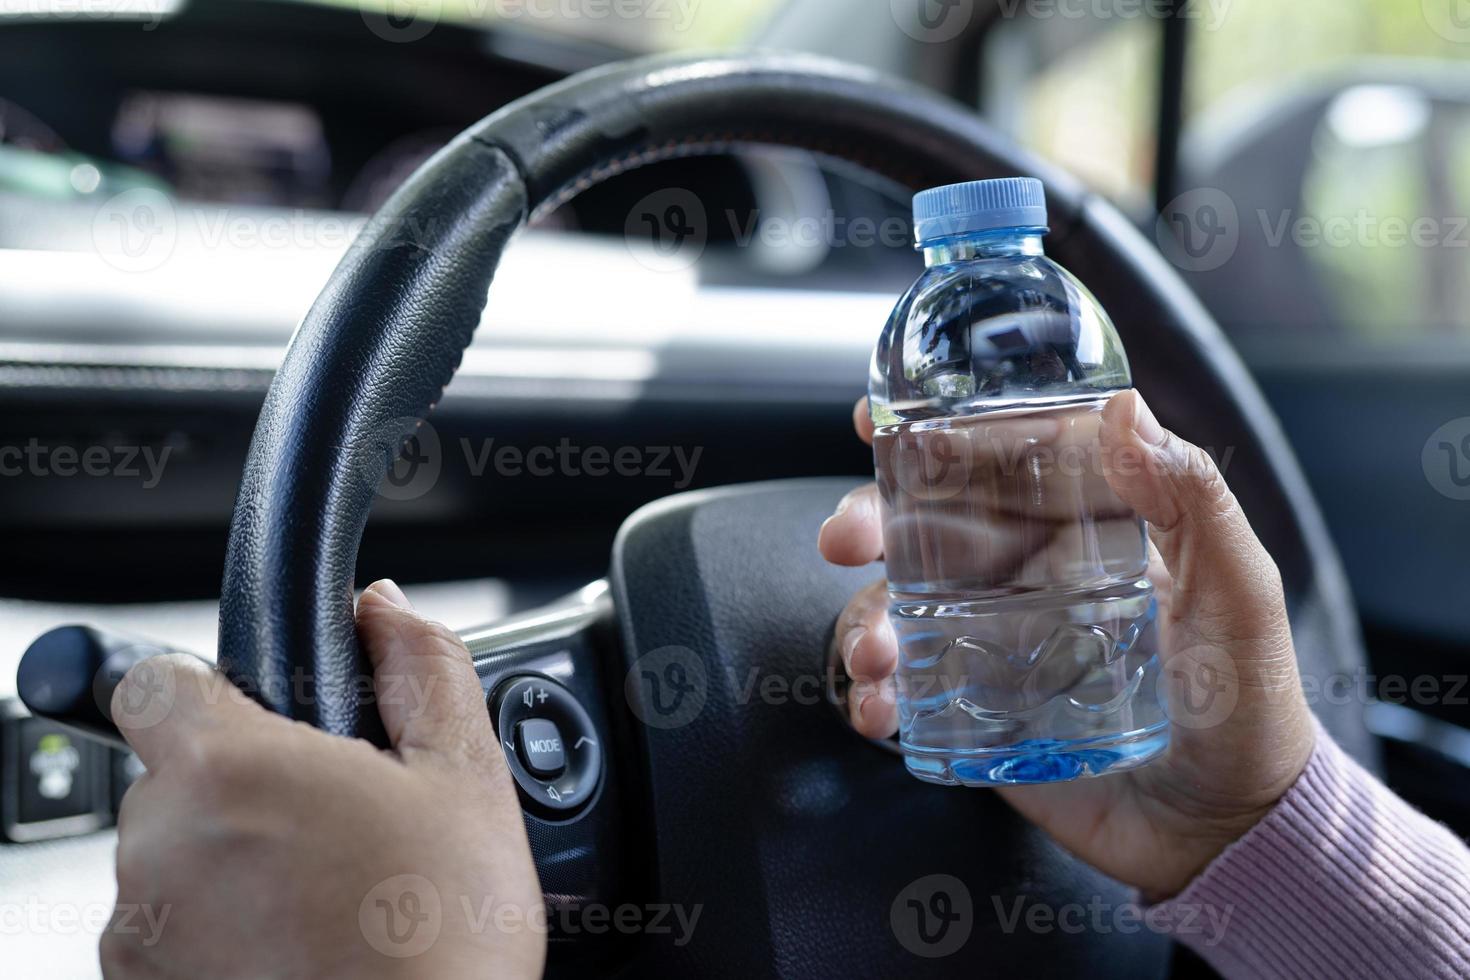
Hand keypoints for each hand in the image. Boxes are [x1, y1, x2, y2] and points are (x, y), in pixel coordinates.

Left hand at [101, 581, 545, 978]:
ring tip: (329, 895)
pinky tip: (302, 944)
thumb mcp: (466, 779)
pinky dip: (218, 929)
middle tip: (337, 821)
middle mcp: (157, 849)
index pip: (155, 679)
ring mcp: (140, 932)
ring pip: (174, 856)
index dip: (210, 684)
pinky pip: (167, 929)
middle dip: (248, 784)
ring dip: (231, 860)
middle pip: (177, 773)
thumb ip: (423, 668)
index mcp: (228, 769)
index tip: (262, 715)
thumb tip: (388, 610)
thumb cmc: (442, 944)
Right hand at [819, 390, 1315, 898]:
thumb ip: (1192, 498)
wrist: (1230, 826)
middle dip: (867, 522)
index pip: (996, 459)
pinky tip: (878, 709)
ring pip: (896, 606)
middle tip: (845, 541)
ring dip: (861, 618)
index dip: (929, 433)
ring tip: (874, 656)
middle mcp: (1024, 575)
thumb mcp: (1237, 588)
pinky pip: (904, 689)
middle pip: (922, 526)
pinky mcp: (974, 712)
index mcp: (1080, 526)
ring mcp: (991, 644)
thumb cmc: (1248, 697)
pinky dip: (872, 694)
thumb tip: (1122, 407)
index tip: (876, 423)